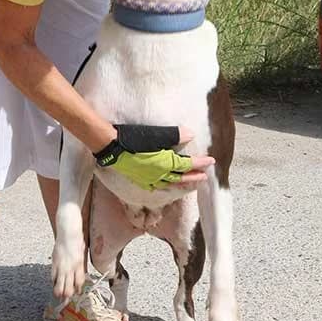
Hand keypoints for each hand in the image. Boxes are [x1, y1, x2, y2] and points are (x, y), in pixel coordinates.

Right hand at [95, 124, 213, 190]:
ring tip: (191, 183)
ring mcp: (148, 179)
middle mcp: (158, 174)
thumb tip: (191, 135)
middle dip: (194, 176)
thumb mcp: (154, 133)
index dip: (200, 163)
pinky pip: (156, 187)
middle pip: (181, 177)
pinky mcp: (139, 180)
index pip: (187, 164)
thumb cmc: (131, 138)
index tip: (211, 161)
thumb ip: (174, 134)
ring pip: (170, 184)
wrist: (109, 146)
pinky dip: (165, 187)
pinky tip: (166, 186)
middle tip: (205, 176)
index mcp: (164, 163)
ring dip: (182, 183)